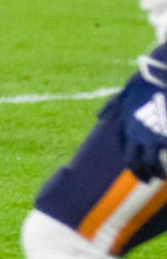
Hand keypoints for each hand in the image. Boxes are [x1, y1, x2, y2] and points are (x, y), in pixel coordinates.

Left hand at [120, 61, 166, 181]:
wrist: (158, 78)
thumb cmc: (145, 85)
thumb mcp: (124, 94)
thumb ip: (112, 107)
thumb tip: (98, 117)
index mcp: (128, 127)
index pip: (126, 153)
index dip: (132, 164)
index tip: (137, 170)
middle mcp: (137, 134)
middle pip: (135, 162)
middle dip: (141, 174)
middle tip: (147, 180)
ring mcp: (152, 135)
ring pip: (152, 163)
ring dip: (157, 173)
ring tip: (162, 176)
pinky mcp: (164, 136)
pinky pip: (165, 156)